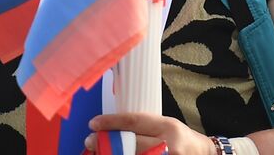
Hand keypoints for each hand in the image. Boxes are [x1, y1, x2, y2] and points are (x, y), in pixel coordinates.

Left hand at [85, 112, 209, 154]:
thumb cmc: (182, 140)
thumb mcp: (167, 126)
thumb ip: (144, 128)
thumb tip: (114, 129)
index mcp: (168, 127)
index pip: (135, 121)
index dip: (111, 122)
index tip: (94, 123)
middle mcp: (168, 145)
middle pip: (130, 143)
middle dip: (107, 142)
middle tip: (91, 141)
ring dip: (112, 154)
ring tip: (100, 151)